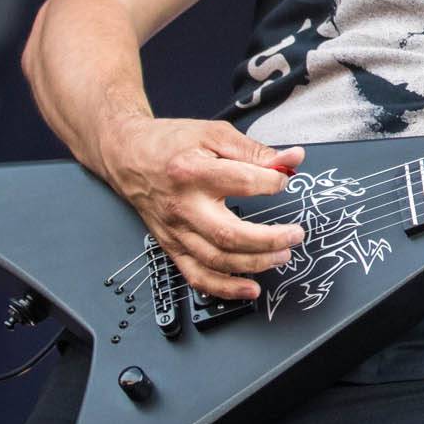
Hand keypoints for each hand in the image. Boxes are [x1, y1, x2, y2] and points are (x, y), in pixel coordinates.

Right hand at [101, 117, 306, 300]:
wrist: (128, 155)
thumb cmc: (170, 143)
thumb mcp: (215, 134)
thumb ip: (255, 151)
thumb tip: (292, 160)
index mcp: (194, 171)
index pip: (243, 182)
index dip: (272, 183)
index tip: (285, 180)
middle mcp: (183, 206)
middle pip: (229, 234)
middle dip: (269, 239)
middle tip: (295, 234)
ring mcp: (176, 231)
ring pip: (217, 260)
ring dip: (255, 264)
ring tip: (283, 256)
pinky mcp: (172, 246)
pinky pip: (197, 276)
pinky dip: (224, 288)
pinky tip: (249, 288)